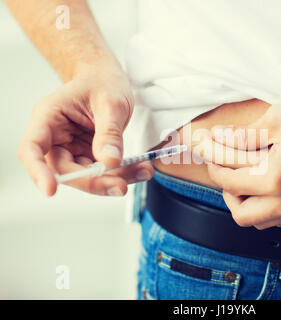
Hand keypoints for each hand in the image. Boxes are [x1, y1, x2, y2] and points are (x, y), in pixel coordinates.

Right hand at [18, 66, 152, 195]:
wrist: (108, 79)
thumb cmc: (102, 82)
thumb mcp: (111, 103)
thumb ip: (109, 132)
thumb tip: (109, 162)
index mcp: (49, 118)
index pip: (32, 149)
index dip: (38, 172)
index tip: (50, 190)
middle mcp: (56, 137)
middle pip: (65, 170)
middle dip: (94, 182)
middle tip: (122, 185)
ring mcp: (72, 148)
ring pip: (86, 175)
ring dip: (113, 179)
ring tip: (143, 172)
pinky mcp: (88, 155)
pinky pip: (102, 172)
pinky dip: (122, 173)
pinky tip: (140, 169)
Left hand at [197, 98, 280, 228]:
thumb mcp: (276, 119)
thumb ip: (242, 136)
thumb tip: (217, 140)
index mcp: (277, 176)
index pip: (228, 174)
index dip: (210, 155)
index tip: (203, 143)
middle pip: (238, 208)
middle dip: (223, 183)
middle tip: (221, 162)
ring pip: (255, 220)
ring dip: (241, 200)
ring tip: (240, 175)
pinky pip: (274, 218)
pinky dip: (260, 206)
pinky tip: (261, 184)